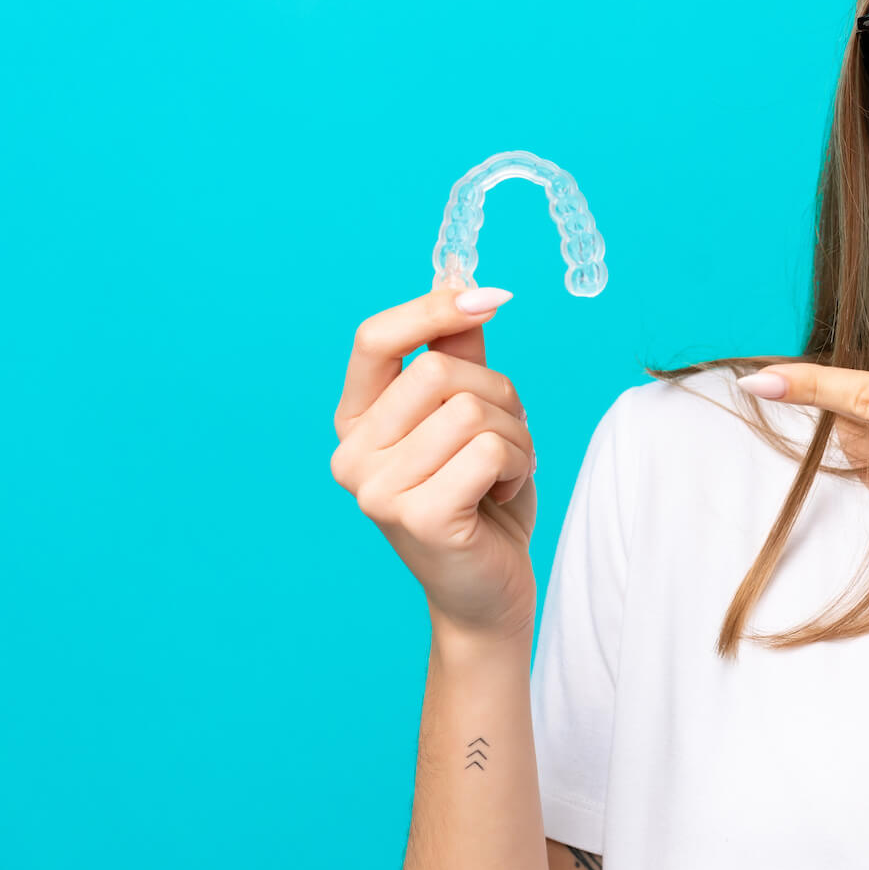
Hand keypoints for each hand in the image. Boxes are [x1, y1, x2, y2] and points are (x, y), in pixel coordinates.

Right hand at [330, 285, 538, 644]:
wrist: (490, 589)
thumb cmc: (481, 499)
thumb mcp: (472, 415)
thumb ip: (459, 352)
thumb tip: (461, 280)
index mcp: (356, 422)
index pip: (374, 338)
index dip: (433, 308)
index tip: (494, 298)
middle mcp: (351, 454)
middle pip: (440, 372)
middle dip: (499, 395)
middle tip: (507, 438)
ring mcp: (376, 490)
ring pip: (472, 411)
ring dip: (515, 437)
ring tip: (503, 474)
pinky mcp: (416, 516)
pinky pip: (489, 450)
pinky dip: (517, 466)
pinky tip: (500, 497)